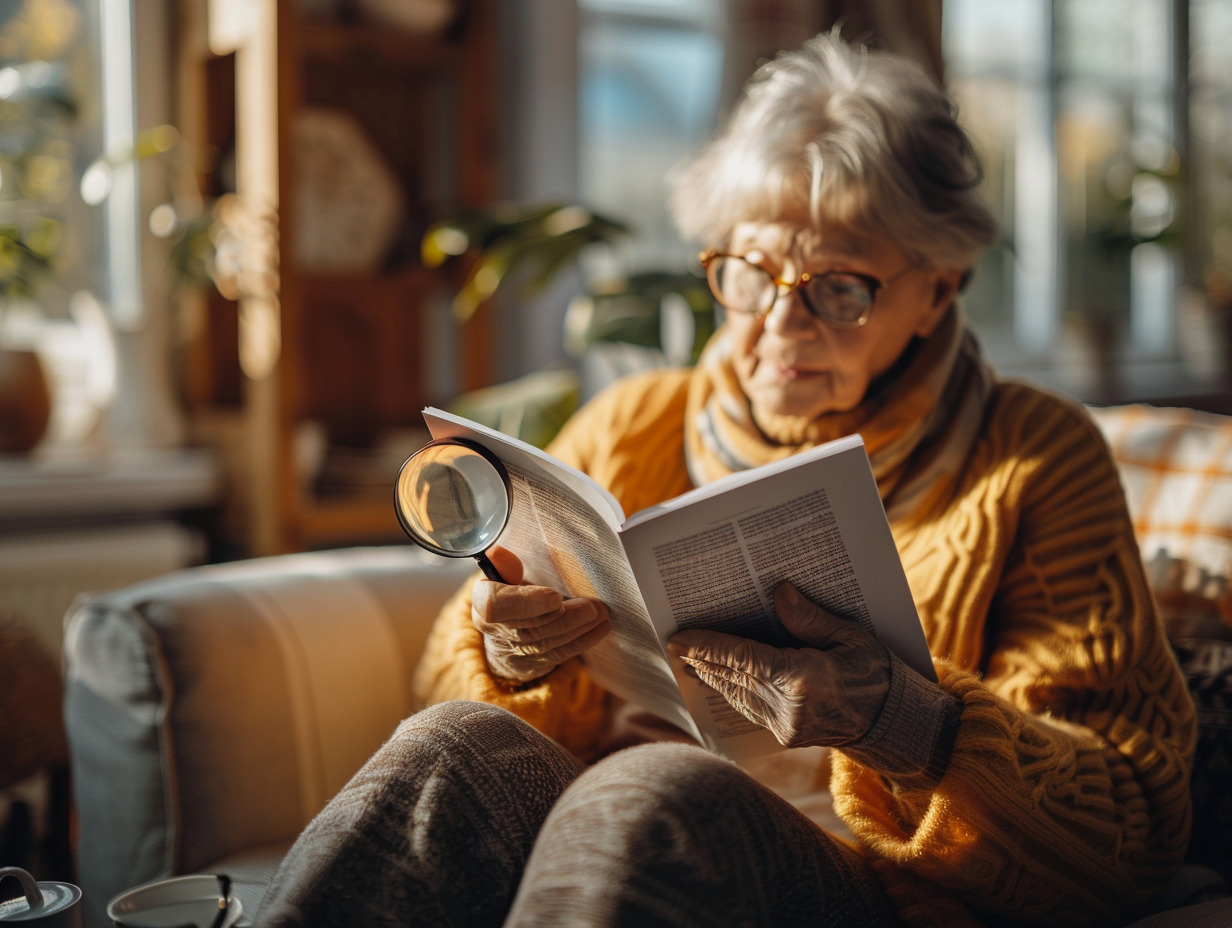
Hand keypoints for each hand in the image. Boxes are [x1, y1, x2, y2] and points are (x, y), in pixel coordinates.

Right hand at [471, 546, 611, 683]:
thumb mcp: (503, 572)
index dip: (527, 603)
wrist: (504, 626)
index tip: (555, 597)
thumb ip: (504, 564)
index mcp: (483, 602)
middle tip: (593, 607)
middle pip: (530, 628)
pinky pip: (560, 653)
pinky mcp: (535, 661)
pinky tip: (602, 628)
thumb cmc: (509, 588)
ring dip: (579, 629)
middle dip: (565, 618)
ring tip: (603, 614)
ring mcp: (515, 649)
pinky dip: (583, 641)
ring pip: (548, 643)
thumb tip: (498, 552)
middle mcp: (496, 630)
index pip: (497, 607)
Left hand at [667, 582, 890, 747]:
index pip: (745, 659)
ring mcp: (785, 727)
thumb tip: (778, 593)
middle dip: (702, 658)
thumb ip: (811, 618)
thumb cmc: (877, 674)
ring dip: (711, 675)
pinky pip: (748, 708)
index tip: (679, 638)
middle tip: (674, 641)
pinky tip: (716, 677)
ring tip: (687, 656)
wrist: (894, 724)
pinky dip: (730, 690)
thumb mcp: (852, 636)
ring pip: (736, 695)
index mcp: (806, 680)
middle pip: (734, 677)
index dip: (709, 647)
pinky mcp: (785, 737)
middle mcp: (790, 708)